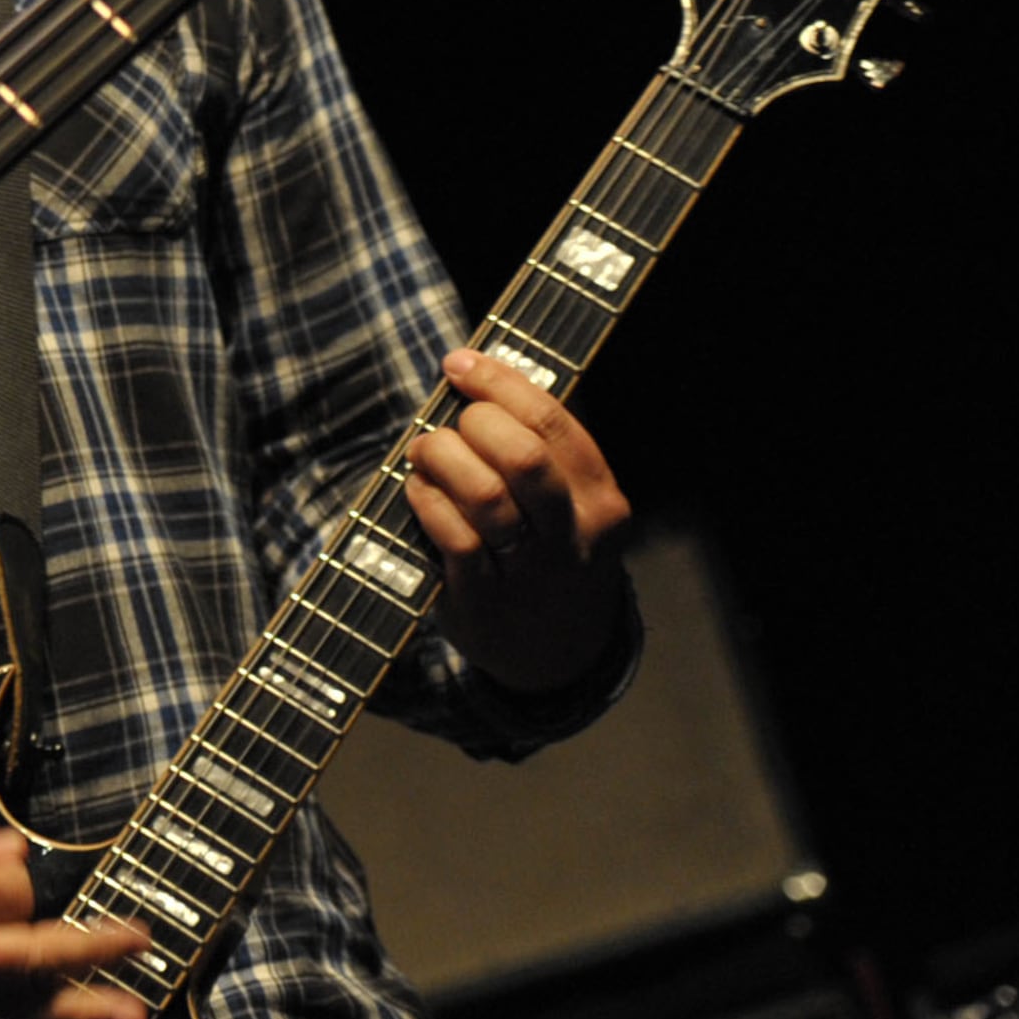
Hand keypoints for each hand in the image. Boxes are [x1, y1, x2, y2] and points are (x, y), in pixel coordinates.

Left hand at [405, 347, 633, 694]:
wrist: (558, 655)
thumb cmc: (551, 554)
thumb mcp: (571, 507)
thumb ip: (539, 451)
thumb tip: (474, 374)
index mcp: (601, 499)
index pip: (553, 422)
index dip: (499, 383)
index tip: (459, 363)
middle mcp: (575, 536)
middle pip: (522, 456)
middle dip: (472, 425)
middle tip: (448, 425)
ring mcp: (532, 572)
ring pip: (484, 496)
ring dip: (441, 459)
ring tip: (424, 452)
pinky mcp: (487, 600)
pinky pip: (453, 537)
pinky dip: (427, 501)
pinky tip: (417, 490)